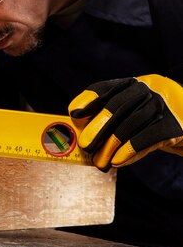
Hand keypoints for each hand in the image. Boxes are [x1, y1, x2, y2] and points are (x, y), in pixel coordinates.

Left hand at [68, 74, 182, 170]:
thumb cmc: (147, 118)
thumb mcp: (129, 110)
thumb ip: (107, 118)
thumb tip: (80, 136)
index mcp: (128, 85)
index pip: (104, 88)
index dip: (88, 100)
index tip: (73, 113)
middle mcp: (145, 90)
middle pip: (117, 106)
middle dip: (97, 127)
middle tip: (85, 145)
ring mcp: (161, 106)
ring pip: (130, 126)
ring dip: (110, 147)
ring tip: (99, 162)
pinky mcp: (174, 126)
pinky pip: (147, 139)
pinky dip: (129, 152)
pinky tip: (117, 162)